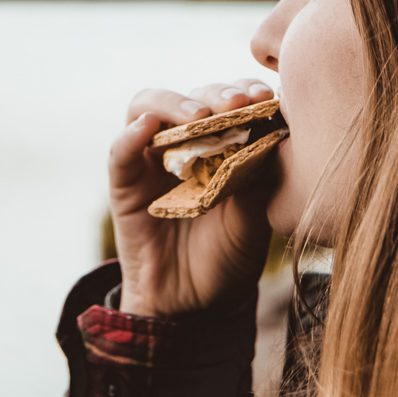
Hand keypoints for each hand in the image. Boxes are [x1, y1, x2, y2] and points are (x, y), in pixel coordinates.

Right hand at [109, 80, 276, 317]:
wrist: (194, 305)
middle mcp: (186, 143)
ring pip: (149, 107)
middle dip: (217, 94)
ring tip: (198, 115)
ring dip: (174, 104)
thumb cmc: (229, 255)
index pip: (231, 100)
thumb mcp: (254, 217)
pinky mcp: (124, 183)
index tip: (268, 98)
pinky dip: (130, 135)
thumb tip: (278, 135)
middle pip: (194, 97)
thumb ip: (259, 177)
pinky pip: (120, 151)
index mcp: (223, 143)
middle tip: (237, 104)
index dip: (247, 91)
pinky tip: (146, 128)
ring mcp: (151, 159)